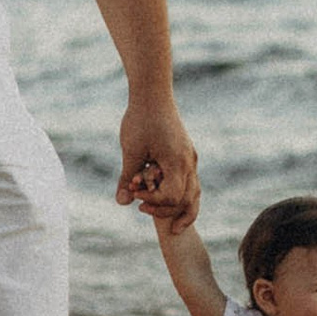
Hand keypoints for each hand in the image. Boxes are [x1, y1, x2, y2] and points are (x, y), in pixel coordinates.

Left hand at [117, 98, 198, 225]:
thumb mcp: (131, 151)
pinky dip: (181, 195)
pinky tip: (163, 196)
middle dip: (167, 211)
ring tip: (167, 222)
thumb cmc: (140, 119)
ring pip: (194, 193)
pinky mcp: (186, 154)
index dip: (152, 201)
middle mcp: (189, 162)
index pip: (172, 197)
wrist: (153, 93)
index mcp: (177, 162)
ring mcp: (190, 158)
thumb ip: (127, 178)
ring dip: (180, 208)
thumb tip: (122, 203)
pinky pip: (190, 182)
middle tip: (143, 212)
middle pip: (188, 200)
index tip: (134, 191)